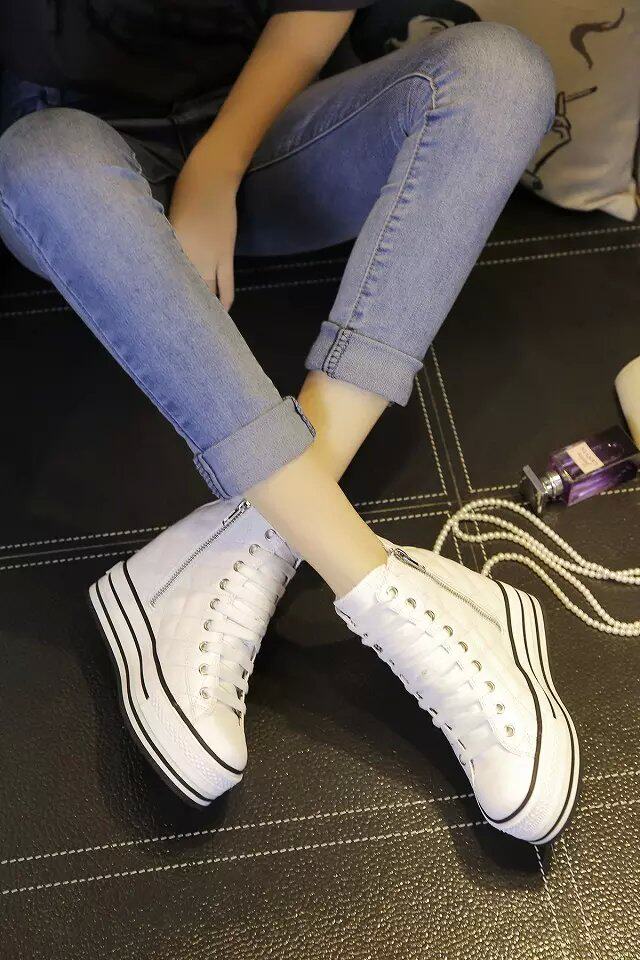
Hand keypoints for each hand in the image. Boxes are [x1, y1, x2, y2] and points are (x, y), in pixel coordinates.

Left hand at [169, 140, 241, 311]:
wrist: (209, 180)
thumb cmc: (183, 195)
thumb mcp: (166, 223)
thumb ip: (166, 247)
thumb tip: (162, 267)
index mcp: (168, 249)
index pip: (163, 283)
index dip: (160, 303)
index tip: (155, 319)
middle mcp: (187, 258)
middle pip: (183, 293)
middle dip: (180, 313)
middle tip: (177, 331)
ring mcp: (208, 259)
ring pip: (207, 293)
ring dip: (205, 311)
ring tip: (201, 327)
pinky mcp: (225, 256)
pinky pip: (226, 286)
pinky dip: (224, 301)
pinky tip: (221, 313)